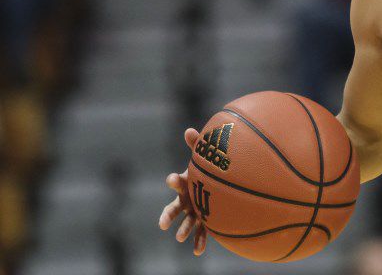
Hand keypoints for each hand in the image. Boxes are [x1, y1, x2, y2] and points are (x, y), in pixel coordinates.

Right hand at [157, 128, 206, 255]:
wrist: (219, 184)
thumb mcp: (203, 158)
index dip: (174, 181)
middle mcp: (187, 200)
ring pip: (187, 222)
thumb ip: (197, 145)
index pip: (178, 183)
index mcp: (186, 185)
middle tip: (163, 224)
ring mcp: (195, 212)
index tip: (171, 178)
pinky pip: (202, 232)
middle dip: (169, 215)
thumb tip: (189, 130)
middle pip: (175, 208)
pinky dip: (200, 241)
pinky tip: (198, 251)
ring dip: (183, 230)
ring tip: (180, 238)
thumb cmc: (208, 171)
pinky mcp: (206, 221)